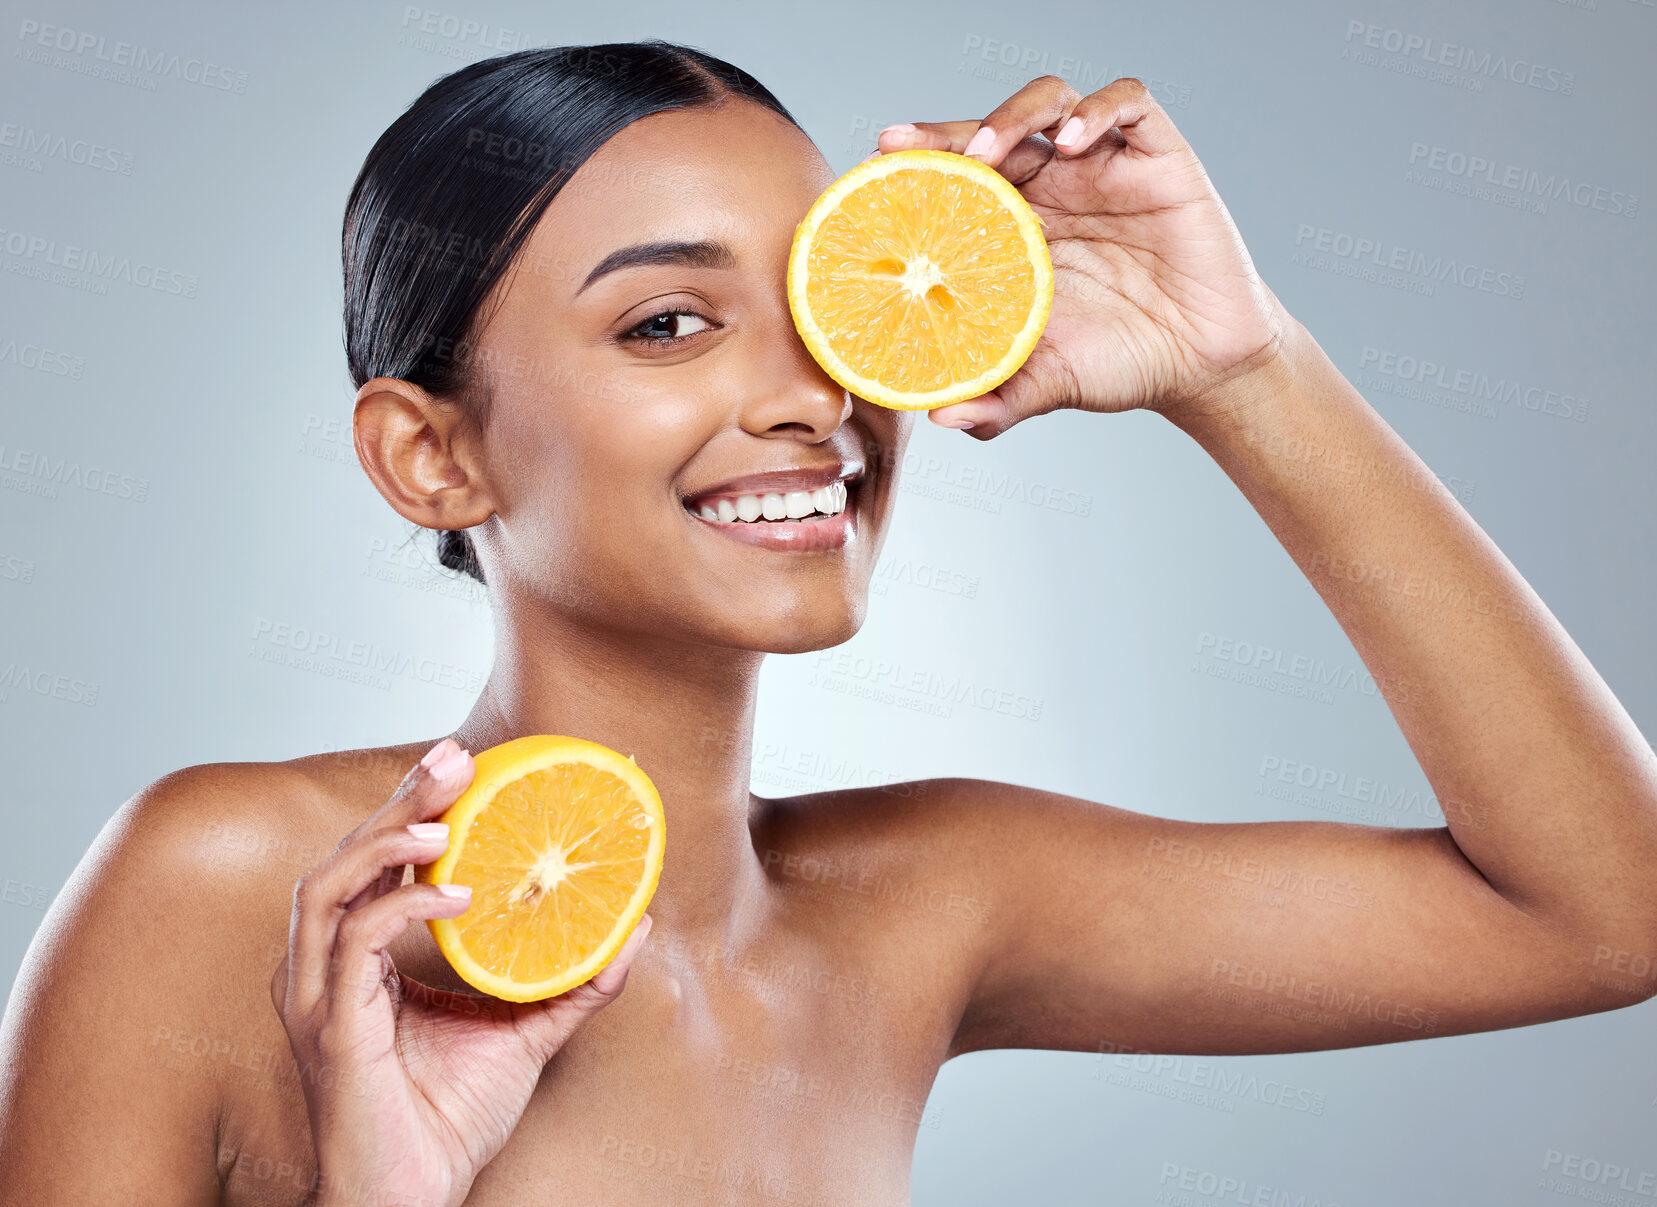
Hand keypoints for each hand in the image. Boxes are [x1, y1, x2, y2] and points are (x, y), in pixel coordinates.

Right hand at [270, 738, 652, 1206]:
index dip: (409, 809)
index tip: (461, 764)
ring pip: (327, 886)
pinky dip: (404, 905)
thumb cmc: (448, 1125)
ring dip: (385, 840)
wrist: (414, 1200)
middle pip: (344, 857)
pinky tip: (457, 894)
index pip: (373, 866)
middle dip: (397, 800)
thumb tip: (635, 929)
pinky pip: (354, 942)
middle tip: (453, 757)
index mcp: (356, 963)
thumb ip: (573, 982)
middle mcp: (324, 970)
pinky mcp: (329, 1027)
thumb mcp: (526, 1035)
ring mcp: (317, 998)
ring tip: (446, 815)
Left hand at [873, 75, 1291, 437]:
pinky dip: (1098, 110)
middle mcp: (1053, 188)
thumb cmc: (1118, 363)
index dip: (916, 167)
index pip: (956, 179)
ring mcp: (1103, 167)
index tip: (873, 169)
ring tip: (991, 152)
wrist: (1200, 367)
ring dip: (1012, 115)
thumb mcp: (1047, 384)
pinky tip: (1074, 142)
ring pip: (1048, 103)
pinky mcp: (1158, 157)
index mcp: (1014, 230)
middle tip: (902, 146)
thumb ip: (996, 400)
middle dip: (943, 133)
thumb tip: (940, 420)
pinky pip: (1128, 105)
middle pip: (989, 133)